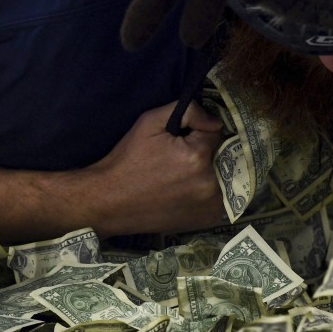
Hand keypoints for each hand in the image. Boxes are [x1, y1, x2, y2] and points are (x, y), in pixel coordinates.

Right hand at [84, 101, 225, 236]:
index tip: (180, 141)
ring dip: (208, 174)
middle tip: (177, 163)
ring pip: (222, 177)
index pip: (215, 133)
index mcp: (198, 156)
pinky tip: (185, 193)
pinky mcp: (208, 219)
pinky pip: (219, 197)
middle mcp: (210, 183)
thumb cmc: (128, 160)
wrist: (110, 201)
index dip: (197, 134)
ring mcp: (211, 205)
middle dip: (205, 154)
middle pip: (220, 156)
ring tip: (179, 179)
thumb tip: (214, 120)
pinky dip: (207, 193)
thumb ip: (188, 112)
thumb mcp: (150, 123)